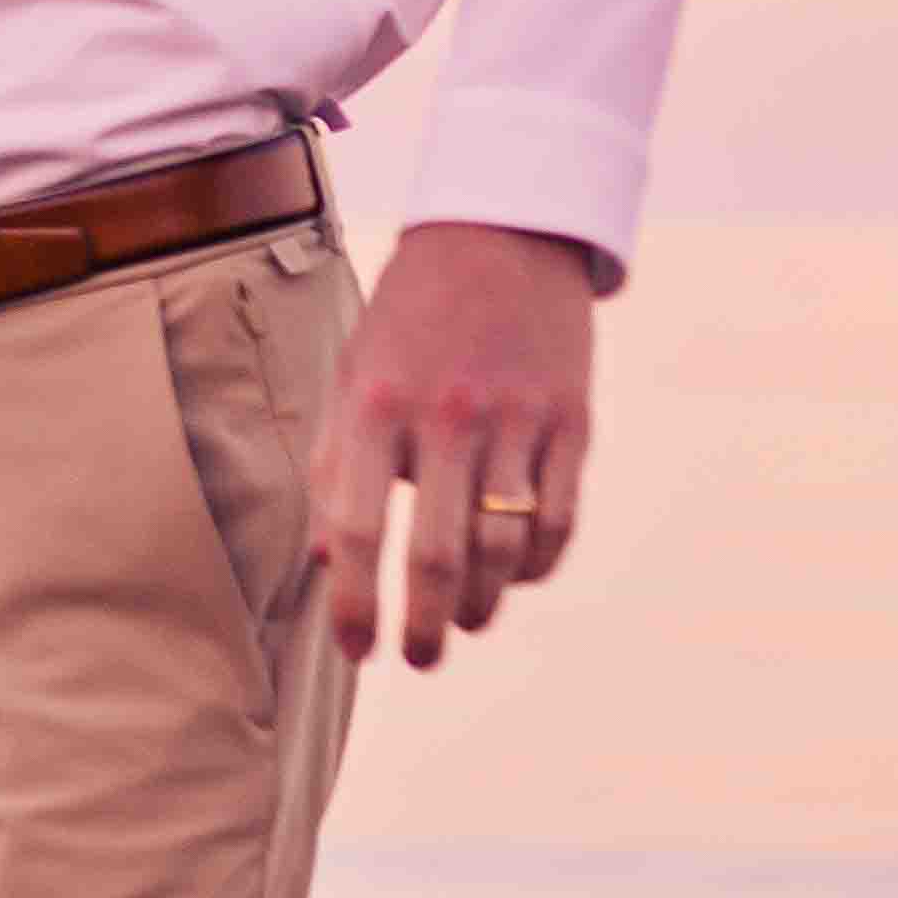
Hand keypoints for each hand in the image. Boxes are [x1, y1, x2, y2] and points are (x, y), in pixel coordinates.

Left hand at [313, 220, 597, 670]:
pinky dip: (536, 565)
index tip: (355, 651)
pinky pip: (557, 521)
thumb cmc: (410, 320)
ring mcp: (515, 422)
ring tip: (461, 622)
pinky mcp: (571, 424)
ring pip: (502, 548)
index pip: (355, 527)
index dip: (353, 602)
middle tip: (416, 659)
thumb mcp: (352, 375)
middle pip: (434, 554)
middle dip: (422, 625)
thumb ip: (335, 464)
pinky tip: (514, 578)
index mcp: (375, 405)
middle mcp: (445, 417)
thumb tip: (325, 561)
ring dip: (480, 603)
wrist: (501, 238)